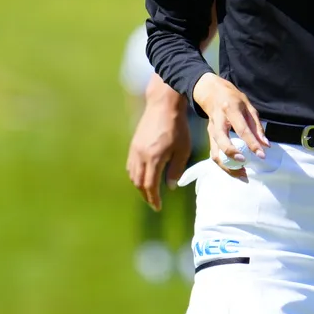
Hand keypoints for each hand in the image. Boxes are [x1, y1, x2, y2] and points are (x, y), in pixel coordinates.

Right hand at [126, 80, 192, 210]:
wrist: (163, 105)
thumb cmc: (177, 127)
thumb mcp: (183, 150)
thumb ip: (176, 169)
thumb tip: (170, 187)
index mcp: (153, 158)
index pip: (150, 186)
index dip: (154, 199)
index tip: (158, 208)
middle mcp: (140, 156)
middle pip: (139, 183)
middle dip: (146, 196)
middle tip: (153, 203)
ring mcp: (135, 150)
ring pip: (133, 175)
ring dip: (140, 186)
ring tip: (149, 193)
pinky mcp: (133, 144)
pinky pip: (131, 165)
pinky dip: (136, 175)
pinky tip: (143, 177)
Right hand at [192, 73, 267, 179]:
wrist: (211, 93)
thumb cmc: (233, 98)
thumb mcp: (248, 106)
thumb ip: (257, 126)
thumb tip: (266, 145)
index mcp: (230, 109)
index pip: (241, 129)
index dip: (252, 143)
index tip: (262, 155)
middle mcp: (218, 121)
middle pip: (222, 141)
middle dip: (232, 155)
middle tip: (245, 166)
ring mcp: (211, 130)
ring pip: (215, 152)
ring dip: (227, 166)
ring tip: (242, 174)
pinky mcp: (209, 137)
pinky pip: (215, 154)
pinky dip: (224, 165)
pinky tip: (235, 170)